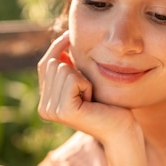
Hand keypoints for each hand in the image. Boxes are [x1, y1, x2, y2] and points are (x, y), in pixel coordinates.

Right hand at [37, 32, 139, 146]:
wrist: (121, 130)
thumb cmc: (108, 105)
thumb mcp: (84, 82)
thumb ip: (69, 67)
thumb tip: (63, 39)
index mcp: (45, 102)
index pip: (44, 64)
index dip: (57, 47)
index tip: (70, 35)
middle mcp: (44, 108)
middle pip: (52, 63)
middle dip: (75, 69)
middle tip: (88, 92)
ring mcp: (51, 111)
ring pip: (62, 68)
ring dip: (82, 78)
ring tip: (90, 98)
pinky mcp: (64, 111)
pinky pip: (72, 78)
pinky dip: (86, 84)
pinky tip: (91, 101)